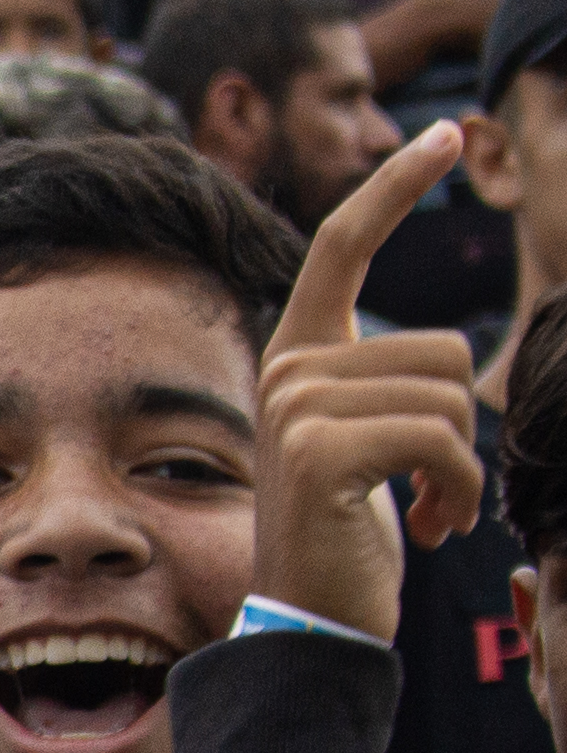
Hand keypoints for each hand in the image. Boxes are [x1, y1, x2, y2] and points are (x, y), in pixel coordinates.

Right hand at [254, 122, 485, 641]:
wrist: (309, 623)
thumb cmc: (348, 537)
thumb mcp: (365, 444)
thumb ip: (382, 386)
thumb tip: (435, 361)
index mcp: (297, 358)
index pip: (344, 247)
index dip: (396, 185)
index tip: (448, 130)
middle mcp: (289, 371)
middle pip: (440, 350)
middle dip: (461, 427)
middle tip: (435, 489)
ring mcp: (298, 407)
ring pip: (448, 396)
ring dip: (463, 466)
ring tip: (432, 513)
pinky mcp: (320, 448)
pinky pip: (439, 437)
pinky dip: (457, 489)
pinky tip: (434, 528)